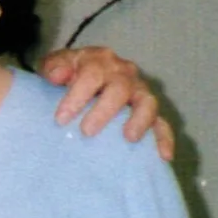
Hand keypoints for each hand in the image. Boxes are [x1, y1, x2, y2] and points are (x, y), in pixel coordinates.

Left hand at [39, 47, 174, 161]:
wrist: (80, 75)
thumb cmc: (67, 74)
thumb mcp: (54, 66)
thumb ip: (53, 67)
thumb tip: (58, 76)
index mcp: (99, 61)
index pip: (92, 74)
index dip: (77, 96)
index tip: (61, 119)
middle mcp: (123, 73)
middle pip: (120, 87)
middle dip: (104, 110)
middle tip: (87, 132)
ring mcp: (139, 92)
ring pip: (147, 102)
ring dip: (140, 120)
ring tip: (129, 138)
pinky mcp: (150, 111)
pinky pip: (161, 123)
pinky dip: (164, 138)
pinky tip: (164, 156)